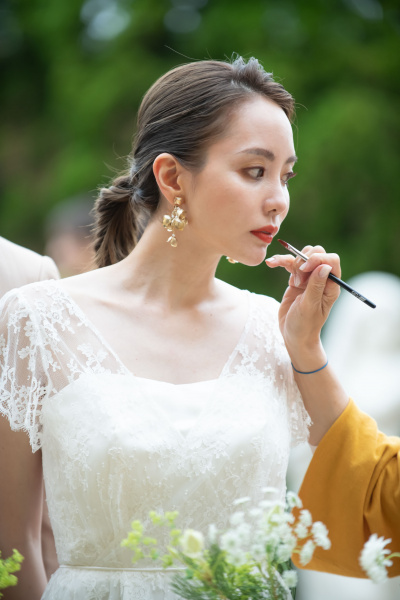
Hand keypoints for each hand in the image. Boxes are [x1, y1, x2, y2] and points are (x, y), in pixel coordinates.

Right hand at [266, 245, 340, 363]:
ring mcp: (308, 278)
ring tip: (293, 281)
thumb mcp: (309, 306)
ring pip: (302, 256)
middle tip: (298, 280)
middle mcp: (322, 279)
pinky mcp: (295, 279)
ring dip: (293, 262)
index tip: (304, 269)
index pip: (330, 260)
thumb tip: (325, 266)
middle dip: (304, 261)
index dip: (317, 259)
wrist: (294, 335)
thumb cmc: (305, 325)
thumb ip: (316, 285)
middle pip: (317, 253)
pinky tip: (271, 263)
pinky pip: (289, 263)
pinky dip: (280, 261)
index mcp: (331, 285)